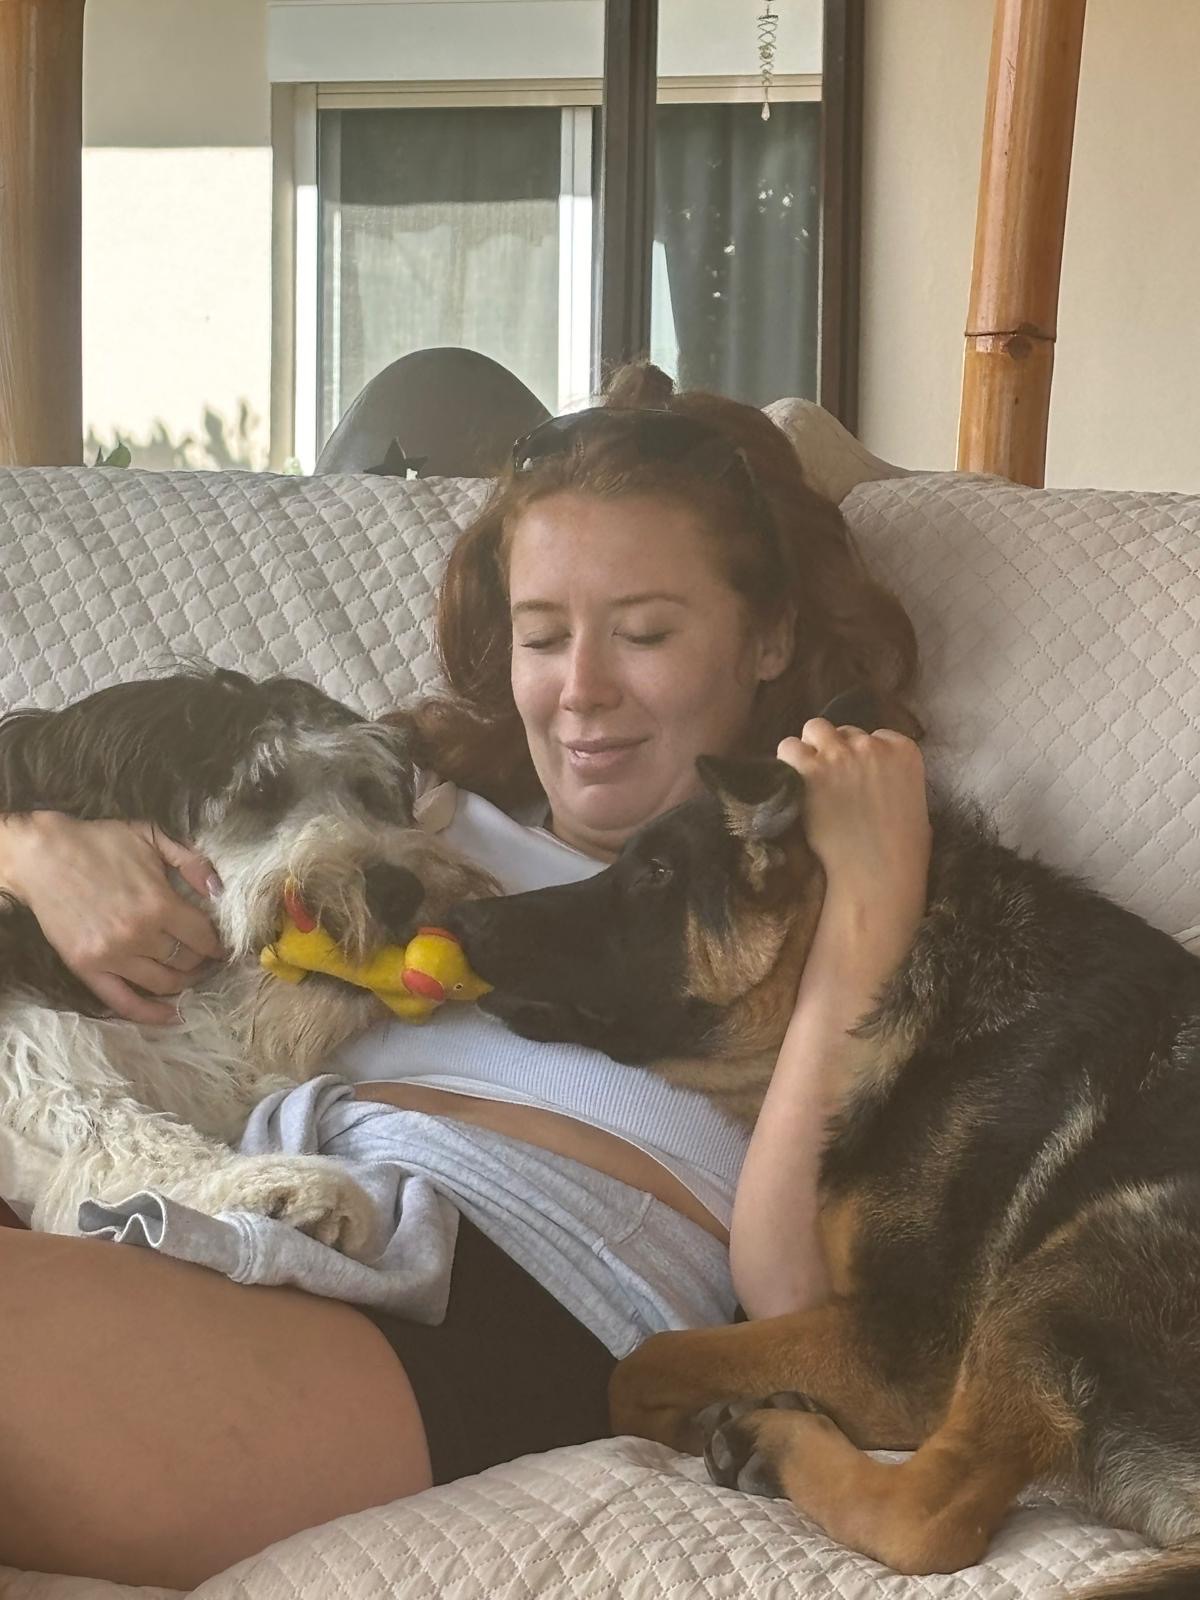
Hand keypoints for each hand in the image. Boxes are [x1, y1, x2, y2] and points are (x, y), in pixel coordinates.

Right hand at [0, 813, 224, 1023]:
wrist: (43, 855)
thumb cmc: (99, 843)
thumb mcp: (151, 836)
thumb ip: (191, 861)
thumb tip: (219, 891)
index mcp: (159, 905)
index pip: (203, 937)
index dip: (217, 942)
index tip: (221, 944)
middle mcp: (139, 936)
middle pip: (187, 961)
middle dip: (203, 960)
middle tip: (207, 957)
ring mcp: (112, 957)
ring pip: (164, 983)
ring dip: (185, 983)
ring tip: (191, 974)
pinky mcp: (87, 969)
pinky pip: (124, 1002)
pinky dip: (151, 1014)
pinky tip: (172, 1015)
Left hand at [776, 717, 930, 912]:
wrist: (876, 873)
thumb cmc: (901, 852)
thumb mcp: (916, 806)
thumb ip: (898, 781)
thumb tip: (881, 781)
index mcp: (903, 750)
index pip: (874, 735)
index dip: (861, 756)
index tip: (855, 778)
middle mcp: (871, 744)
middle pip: (842, 731)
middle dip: (835, 751)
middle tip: (828, 782)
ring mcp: (840, 754)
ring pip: (813, 729)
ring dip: (809, 750)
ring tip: (806, 779)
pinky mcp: (810, 769)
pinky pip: (788, 748)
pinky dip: (786, 762)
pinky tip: (790, 784)